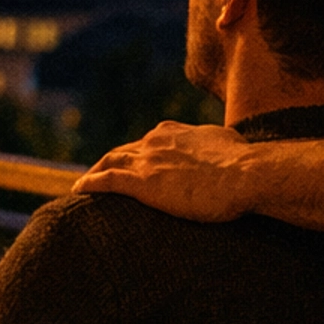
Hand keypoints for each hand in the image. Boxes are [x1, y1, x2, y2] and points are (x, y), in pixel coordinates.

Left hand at [73, 122, 255, 222]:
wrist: (245, 174)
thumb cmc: (243, 162)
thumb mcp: (226, 144)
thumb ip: (214, 145)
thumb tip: (221, 147)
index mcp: (173, 132)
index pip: (146, 143)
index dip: (136, 154)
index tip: (131, 164)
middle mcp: (155, 141)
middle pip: (123, 151)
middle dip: (110, 162)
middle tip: (99, 176)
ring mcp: (147, 160)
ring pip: (109, 162)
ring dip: (94, 172)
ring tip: (83, 186)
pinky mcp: (142, 183)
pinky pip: (105, 181)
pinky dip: (90, 184)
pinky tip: (78, 190)